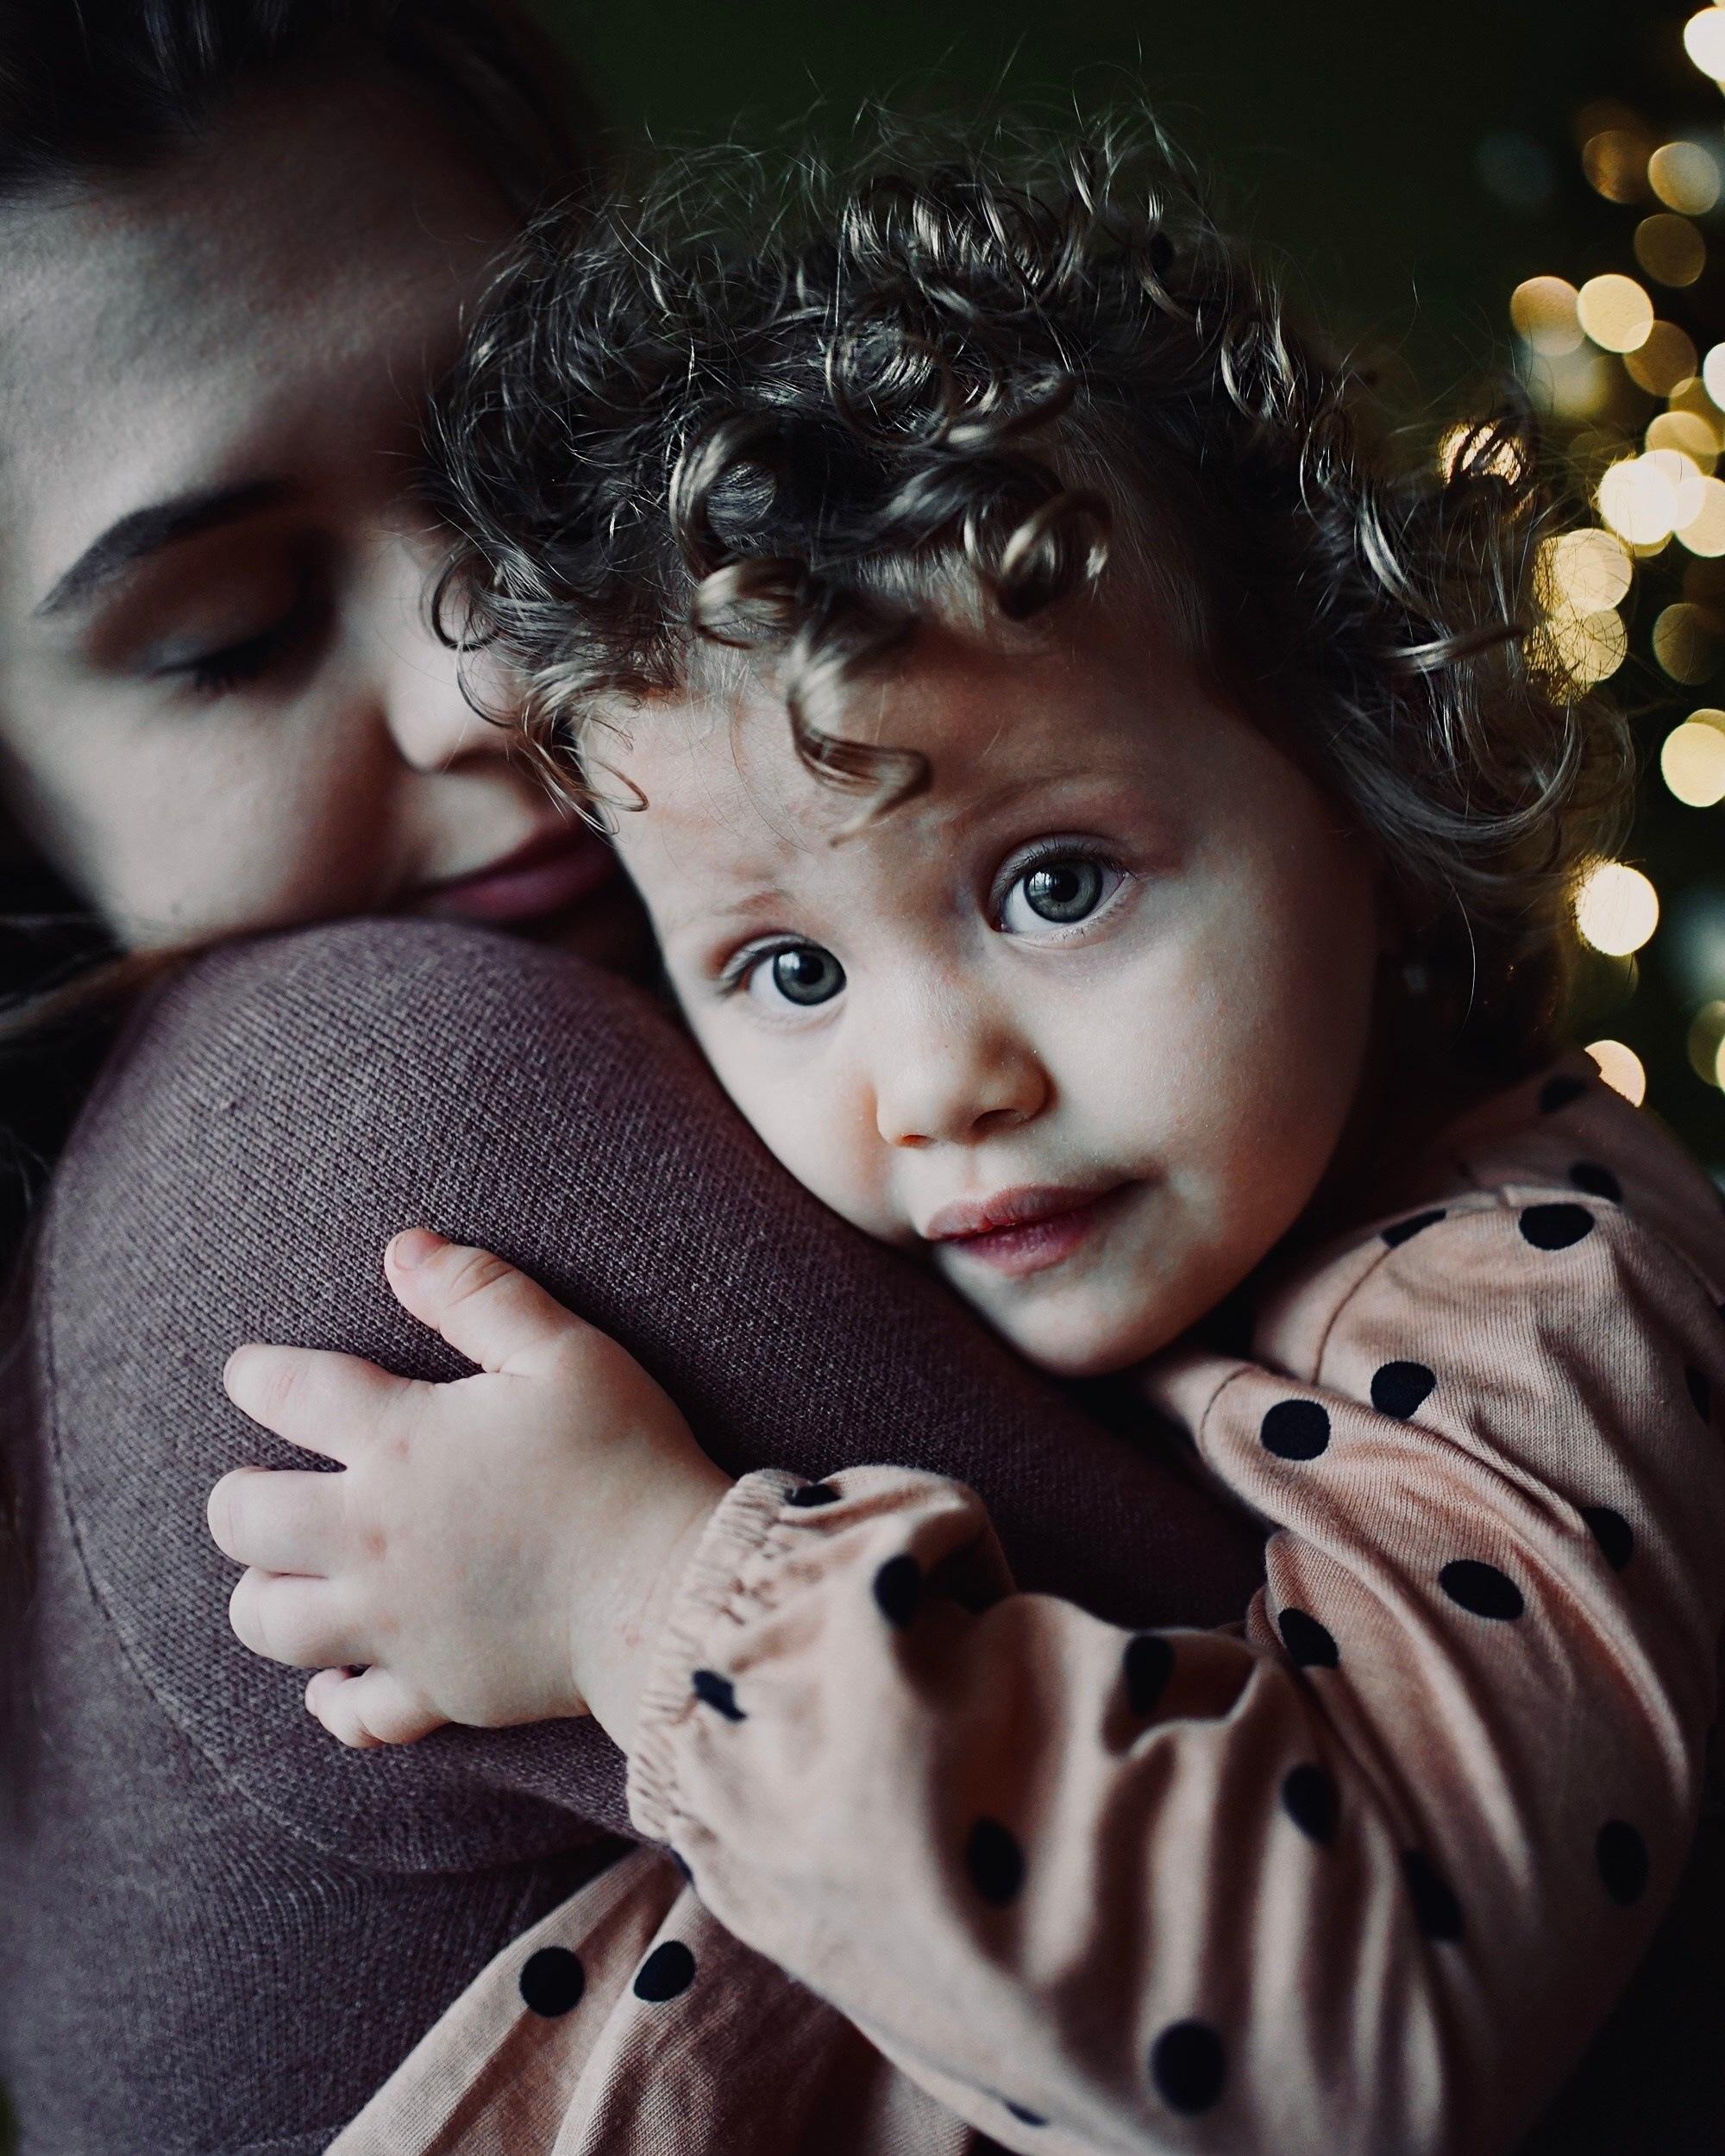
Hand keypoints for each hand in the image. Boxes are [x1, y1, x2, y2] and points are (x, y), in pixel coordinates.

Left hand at [209, 1229, 730, 1750]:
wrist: (672, 1588)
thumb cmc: (626, 1458)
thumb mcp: (566, 1352)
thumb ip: (480, 1295)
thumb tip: (403, 1249)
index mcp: (402, 1443)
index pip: (287, 1394)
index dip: (256, 1375)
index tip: (250, 1373)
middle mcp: (375, 1536)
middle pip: (243, 1519)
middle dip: (238, 1494)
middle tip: (263, 1481)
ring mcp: (395, 1623)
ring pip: (268, 1620)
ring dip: (262, 1591)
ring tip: (285, 1570)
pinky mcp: (433, 1689)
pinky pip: (351, 1713)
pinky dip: (332, 1698)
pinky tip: (337, 1679)